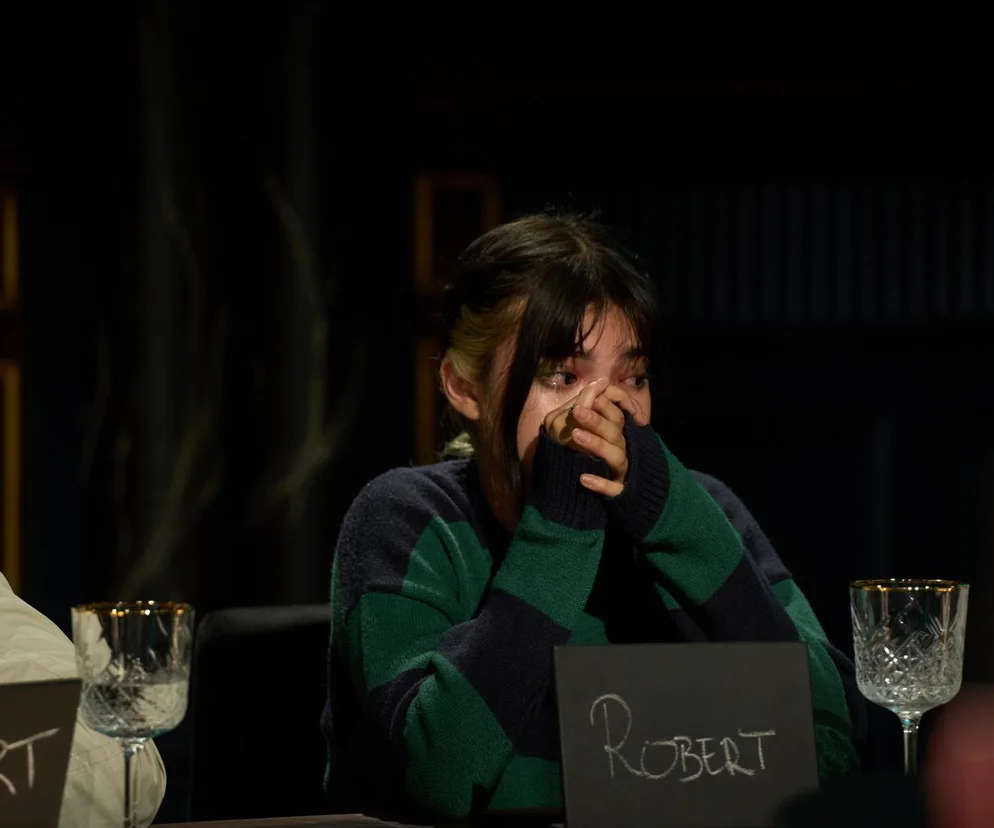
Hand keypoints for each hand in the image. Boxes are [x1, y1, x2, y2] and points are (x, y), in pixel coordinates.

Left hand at [543, 379, 642, 496]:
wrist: (591, 493)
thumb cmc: (592, 455)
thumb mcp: (592, 430)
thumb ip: (593, 408)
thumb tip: (600, 383)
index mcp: (616, 433)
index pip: (617, 415)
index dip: (606, 404)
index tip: (594, 394)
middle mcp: (621, 449)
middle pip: (615, 432)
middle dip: (596, 420)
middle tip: (576, 412)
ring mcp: (620, 470)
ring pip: (615, 457)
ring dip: (597, 445)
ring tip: (576, 435)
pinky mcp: (618, 491)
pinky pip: (614, 489)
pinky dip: (601, 485)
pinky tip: (583, 479)